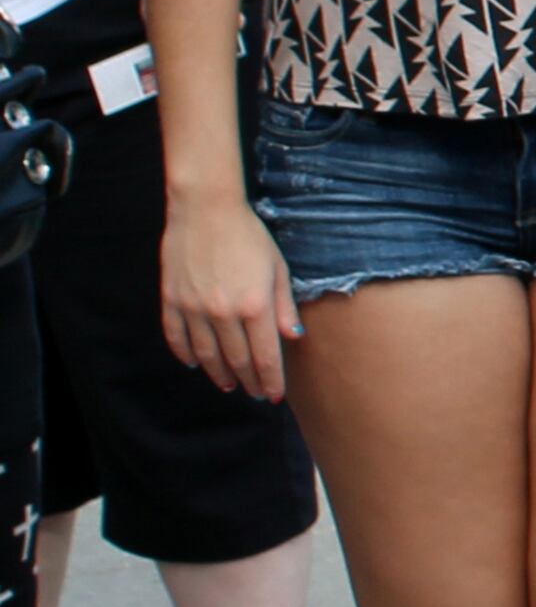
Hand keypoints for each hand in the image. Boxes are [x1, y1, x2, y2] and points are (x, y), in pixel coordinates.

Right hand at [158, 192, 298, 400]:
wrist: (206, 210)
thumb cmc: (249, 237)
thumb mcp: (278, 269)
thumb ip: (284, 306)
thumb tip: (293, 337)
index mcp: (254, 306)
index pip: (264, 357)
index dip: (270, 380)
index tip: (274, 395)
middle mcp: (223, 312)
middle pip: (236, 360)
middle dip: (249, 381)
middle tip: (256, 393)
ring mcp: (193, 308)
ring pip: (206, 355)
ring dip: (218, 373)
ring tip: (228, 384)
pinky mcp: (172, 300)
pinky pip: (176, 337)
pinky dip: (186, 354)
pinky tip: (195, 363)